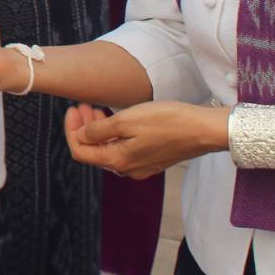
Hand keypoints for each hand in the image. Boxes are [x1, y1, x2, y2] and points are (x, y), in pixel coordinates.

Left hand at [64, 101, 226, 179]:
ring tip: (96, 108)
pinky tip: (115, 119)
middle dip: (83, 127)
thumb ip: (99, 131)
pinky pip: (124, 149)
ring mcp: (140, 166)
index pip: (80, 151)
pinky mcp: (152, 159)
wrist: (204, 129)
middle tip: (83, 105)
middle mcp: (127, 169)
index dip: (71, 130)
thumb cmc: (167, 122)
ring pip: (108, 149)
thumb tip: (80, 137)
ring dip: (98, 129)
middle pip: (93, 150)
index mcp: (118, 161)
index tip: (73, 109)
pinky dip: (114, 134)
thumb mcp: (126, 121)